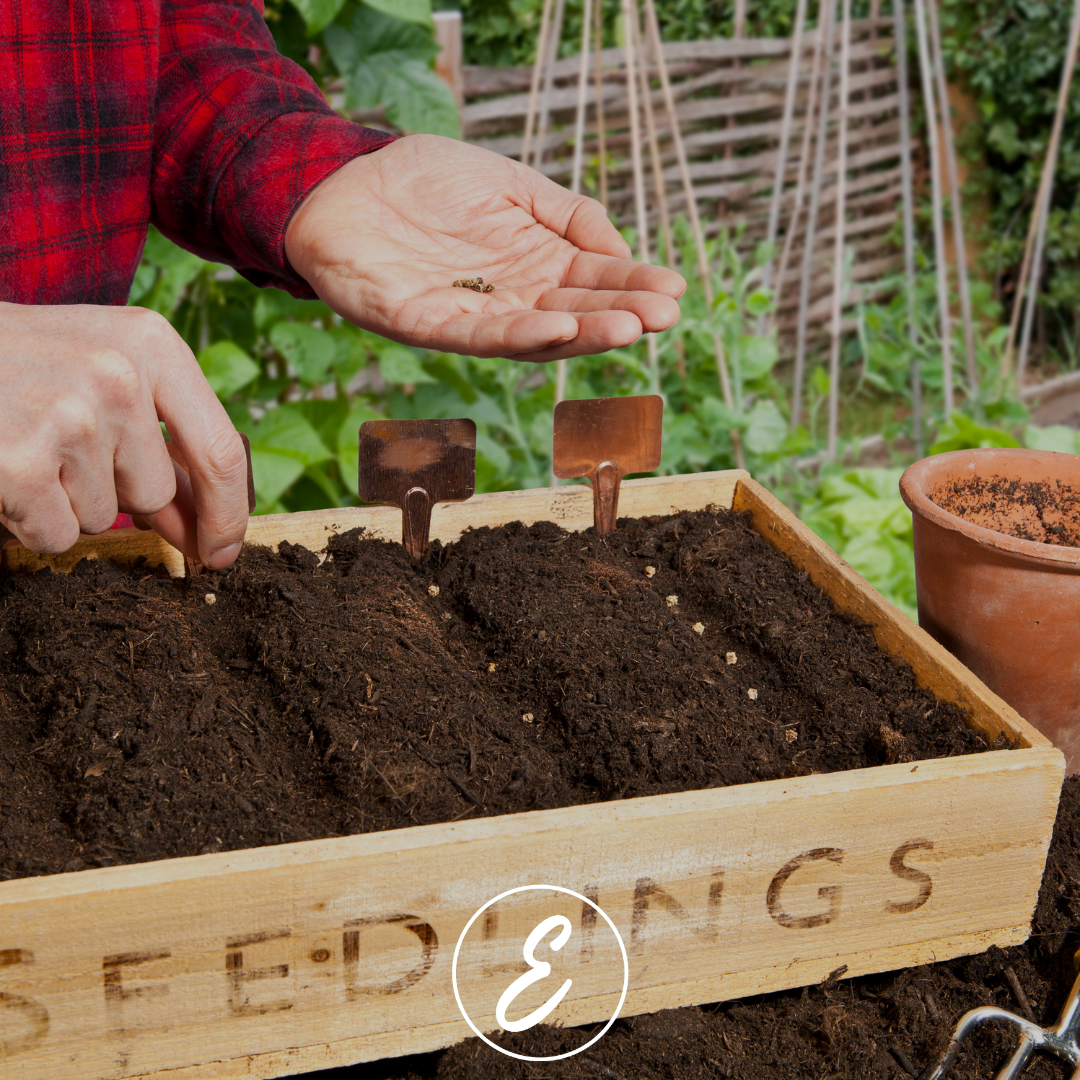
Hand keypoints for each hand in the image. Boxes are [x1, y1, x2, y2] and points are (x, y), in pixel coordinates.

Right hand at [0, 303, 249, 566]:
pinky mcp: (21, 463)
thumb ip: (162, 439)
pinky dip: (31, 522)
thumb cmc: (27, 362)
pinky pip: (57, 535)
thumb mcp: (108, 370)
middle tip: (64, 445)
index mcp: (153, 346)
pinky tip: (10, 472)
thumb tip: (206, 530)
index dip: (227, 515)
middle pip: (155, 493)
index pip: (221, 451)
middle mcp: (119, 377)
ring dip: (68, 502)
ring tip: (31, 445)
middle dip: (116, 493)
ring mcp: (69, 419)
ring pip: (102, 517)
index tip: (222, 551)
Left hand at [284, 135, 685, 361]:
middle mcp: (509, 298)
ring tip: (629, 328)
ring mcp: (470, 315)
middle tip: (665, 315)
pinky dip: (518, 335)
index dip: (633, 286)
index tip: (675, 289)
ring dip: (582, 334)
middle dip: (621, 314)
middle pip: (574, 313)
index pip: (593, 281)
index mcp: (532, 264)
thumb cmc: (426, 180)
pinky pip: (478, 336)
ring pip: (534, 333)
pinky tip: (557, 328)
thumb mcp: (511, 184)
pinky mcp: (426, 324)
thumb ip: (566, 214)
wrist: (344, 179)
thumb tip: (618, 250)